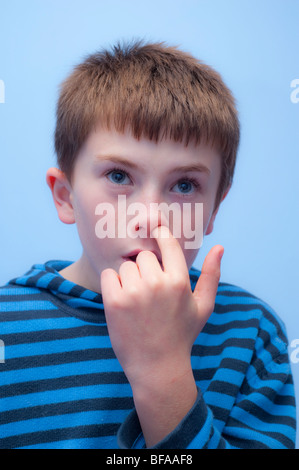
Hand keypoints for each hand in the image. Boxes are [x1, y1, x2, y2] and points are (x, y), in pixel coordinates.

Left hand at [101, 226, 222, 387]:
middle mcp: (158, 283)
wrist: (157, 367)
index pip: (168, 243)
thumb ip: (211, 275)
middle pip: (143, 255)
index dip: (160, 233)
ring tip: (137, 301)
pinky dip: (113, 285)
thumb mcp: (203, 307)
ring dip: (129, 278)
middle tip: (149, 292)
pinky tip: (122, 302)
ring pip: (126, 266)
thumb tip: (219, 247)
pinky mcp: (114, 302)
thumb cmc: (182, 335)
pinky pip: (109, 276)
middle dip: (145, 268)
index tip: (155, 229)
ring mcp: (135, 292)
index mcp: (179, 281)